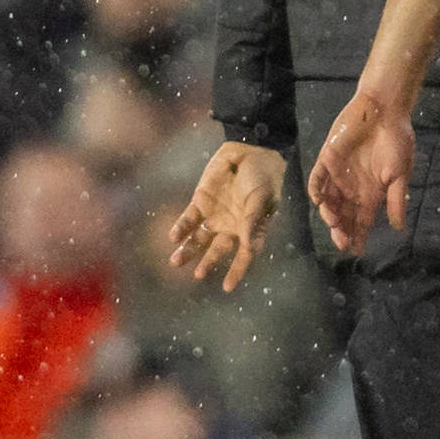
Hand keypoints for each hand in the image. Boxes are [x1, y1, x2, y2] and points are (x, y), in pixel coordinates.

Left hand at [168, 142, 287, 292]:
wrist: (249, 151)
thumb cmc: (263, 176)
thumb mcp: (261, 198)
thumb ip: (253, 222)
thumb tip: (249, 247)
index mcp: (251, 228)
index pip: (244, 254)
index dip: (237, 271)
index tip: (227, 287)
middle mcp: (231, 225)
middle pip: (217, 250)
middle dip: (207, 263)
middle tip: (198, 275)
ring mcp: (215, 214)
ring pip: (199, 239)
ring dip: (188, 250)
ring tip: (176, 261)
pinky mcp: (201, 202)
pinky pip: (188, 220)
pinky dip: (181, 229)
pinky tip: (175, 238)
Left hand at [307, 88, 413, 253]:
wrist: (383, 111)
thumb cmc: (396, 140)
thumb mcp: (400, 173)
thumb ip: (395, 200)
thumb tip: (398, 228)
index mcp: (372, 192)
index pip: (362, 220)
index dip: (360, 236)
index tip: (358, 251)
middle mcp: (353, 187)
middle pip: (344, 216)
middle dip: (342, 231)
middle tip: (343, 243)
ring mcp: (338, 175)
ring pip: (328, 203)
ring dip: (330, 215)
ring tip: (335, 222)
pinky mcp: (326, 160)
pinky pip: (316, 180)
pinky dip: (316, 192)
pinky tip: (320, 201)